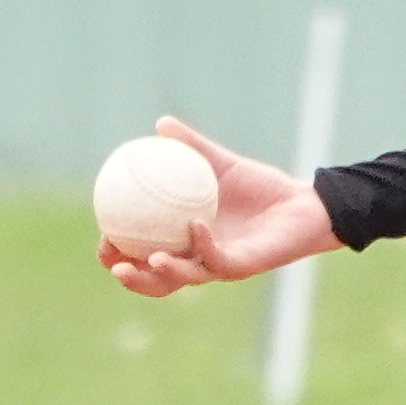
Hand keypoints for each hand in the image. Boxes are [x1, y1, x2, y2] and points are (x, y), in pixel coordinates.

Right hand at [99, 116, 339, 295]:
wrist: (303, 202)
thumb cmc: (261, 188)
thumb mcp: (221, 165)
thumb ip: (192, 147)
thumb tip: (161, 124)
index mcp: (186, 242)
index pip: (144, 256)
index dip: (119, 255)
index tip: (101, 239)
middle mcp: (201, 259)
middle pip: (157, 280)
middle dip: (131, 278)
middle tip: (111, 262)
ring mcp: (222, 265)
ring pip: (185, 279)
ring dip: (160, 274)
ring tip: (143, 260)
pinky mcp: (246, 265)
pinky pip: (220, 259)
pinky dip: (204, 244)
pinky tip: (193, 226)